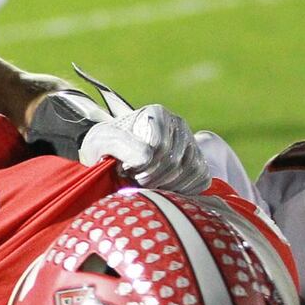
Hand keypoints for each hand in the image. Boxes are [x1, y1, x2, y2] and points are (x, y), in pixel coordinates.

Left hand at [79, 104, 208, 195]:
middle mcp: (178, 124)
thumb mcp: (103, 141)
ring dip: (168, 186)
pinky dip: (185, 190)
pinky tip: (165, 190)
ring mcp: (191, 143)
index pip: (159, 148)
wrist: (112, 155)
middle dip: (152, 178)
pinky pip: (202, 178)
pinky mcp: (198, 161)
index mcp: (157, 114)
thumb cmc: (105, 147)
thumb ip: (122, 145)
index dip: (141, 166)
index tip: (126, 169)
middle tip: (135, 180)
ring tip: (147, 184)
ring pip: (191, 170)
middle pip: (175, 162)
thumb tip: (147, 158)